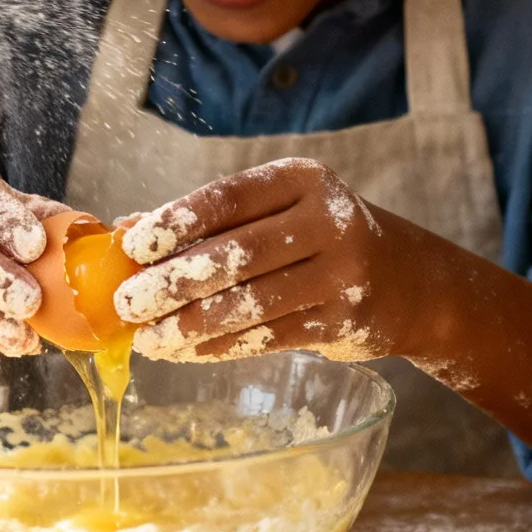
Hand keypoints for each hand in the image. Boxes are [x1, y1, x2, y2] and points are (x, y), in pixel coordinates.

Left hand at [111, 159, 397, 361]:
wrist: (405, 281)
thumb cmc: (316, 237)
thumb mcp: (276, 210)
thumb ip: (210, 219)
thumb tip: (125, 229)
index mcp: (302, 179)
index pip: (228, 197)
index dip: (175, 222)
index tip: (133, 248)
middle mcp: (328, 221)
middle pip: (237, 254)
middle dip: (174, 282)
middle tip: (128, 304)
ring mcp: (340, 274)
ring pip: (250, 304)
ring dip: (191, 326)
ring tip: (149, 339)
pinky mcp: (341, 322)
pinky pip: (267, 338)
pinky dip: (220, 348)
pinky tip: (185, 352)